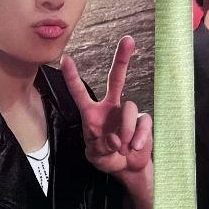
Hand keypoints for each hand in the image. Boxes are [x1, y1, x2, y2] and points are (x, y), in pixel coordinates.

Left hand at [61, 36, 153, 208]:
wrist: (127, 169)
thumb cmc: (107, 158)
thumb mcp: (96, 156)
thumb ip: (100, 148)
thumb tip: (113, 138)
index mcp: (93, 113)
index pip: (80, 93)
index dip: (73, 77)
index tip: (65, 58)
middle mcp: (111, 107)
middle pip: (117, 78)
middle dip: (122, 58)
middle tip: (129, 39)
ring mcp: (128, 113)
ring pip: (130, 109)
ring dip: (125, 131)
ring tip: (122, 147)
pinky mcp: (143, 121)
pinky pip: (143, 123)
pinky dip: (138, 138)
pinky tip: (134, 148)